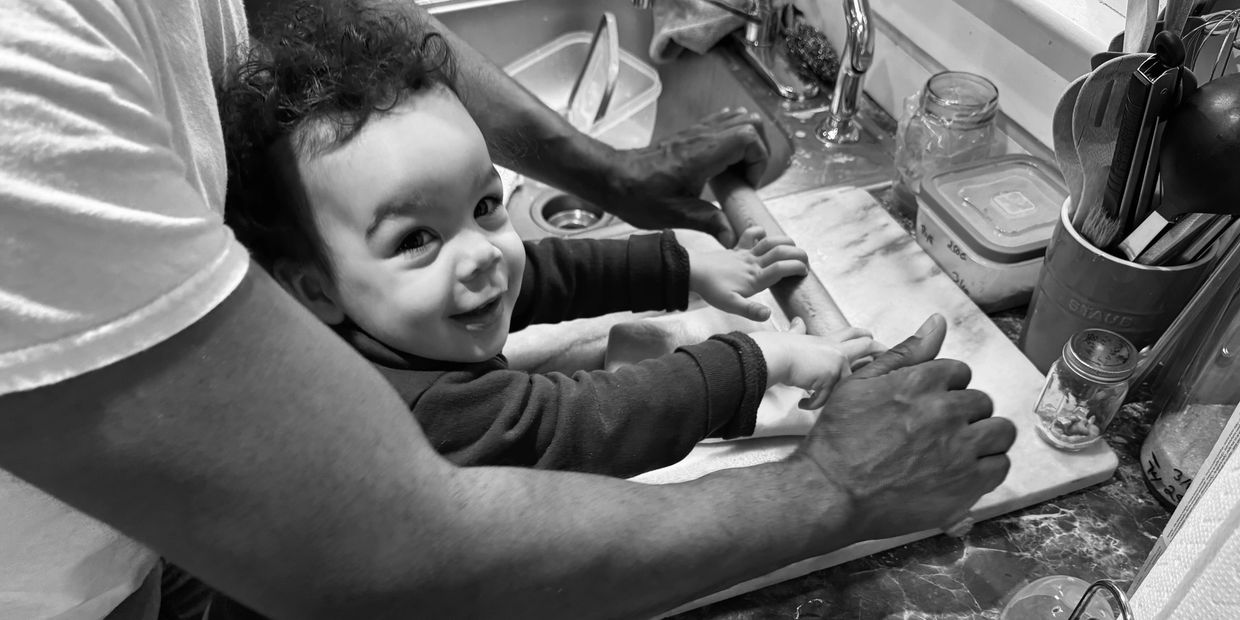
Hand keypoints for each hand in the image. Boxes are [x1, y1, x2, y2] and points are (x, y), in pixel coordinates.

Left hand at [598, 108, 769, 246]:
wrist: (612, 177)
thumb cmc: (638, 194)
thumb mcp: (676, 215)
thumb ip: (709, 223)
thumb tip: (733, 238)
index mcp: (703, 153)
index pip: (749, 137)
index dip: (758, 160)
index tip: (746, 184)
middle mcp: (703, 136)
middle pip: (750, 122)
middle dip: (758, 150)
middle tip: (746, 177)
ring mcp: (696, 131)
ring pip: (737, 119)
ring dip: (747, 142)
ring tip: (736, 171)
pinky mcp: (690, 133)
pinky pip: (721, 123)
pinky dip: (731, 138)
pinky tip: (722, 163)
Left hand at [688, 227, 807, 321]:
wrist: (692, 272)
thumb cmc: (712, 290)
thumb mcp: (731, 305)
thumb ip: (750, 310)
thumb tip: (768, 315)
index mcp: (755, 278)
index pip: (782, 268)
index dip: (797, 268)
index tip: (805, 273)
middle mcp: (753, 263)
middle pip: (781, 252)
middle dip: (798, 254)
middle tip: (806, 261)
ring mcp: (745, 254)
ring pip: (769, 241)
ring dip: (785, 241)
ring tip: (794, 247)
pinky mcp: (737, 249)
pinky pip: (750, 235)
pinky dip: (759, 231)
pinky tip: (764, 235)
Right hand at [749, 318, 884, 408]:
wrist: (774, 355)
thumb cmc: (779, 346)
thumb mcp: (791, 336)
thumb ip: (796, 331)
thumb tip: (796, 322)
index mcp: (826, 340)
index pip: (849, 333)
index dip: (861, 334)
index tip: (872, 336)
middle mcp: (834, 350)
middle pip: (864, 345)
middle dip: (878, 350)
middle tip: (886, 355)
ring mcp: (834, 363)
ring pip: (848, 379)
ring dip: (839, 392)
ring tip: (823, 399)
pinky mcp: (829, 378)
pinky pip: (825, 397)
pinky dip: (813, 403)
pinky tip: (803, 404)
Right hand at [793, 314, 1015, 542]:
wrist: (833, 492)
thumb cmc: (839, 439)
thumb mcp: (860, 384)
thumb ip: (905, 353)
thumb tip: (937, 322)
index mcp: (920, 382)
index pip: (960, 372)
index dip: (945, 389)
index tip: (929, 407)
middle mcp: (945, 410)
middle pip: (982, 401)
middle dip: (964, 414)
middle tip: (937, 434)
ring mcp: (960, 448)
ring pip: (1000, 431)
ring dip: (983, 438)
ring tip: (956, 452)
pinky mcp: (968, 483)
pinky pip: (1000, 465)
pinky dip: (986, 468)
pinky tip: (962, 473)